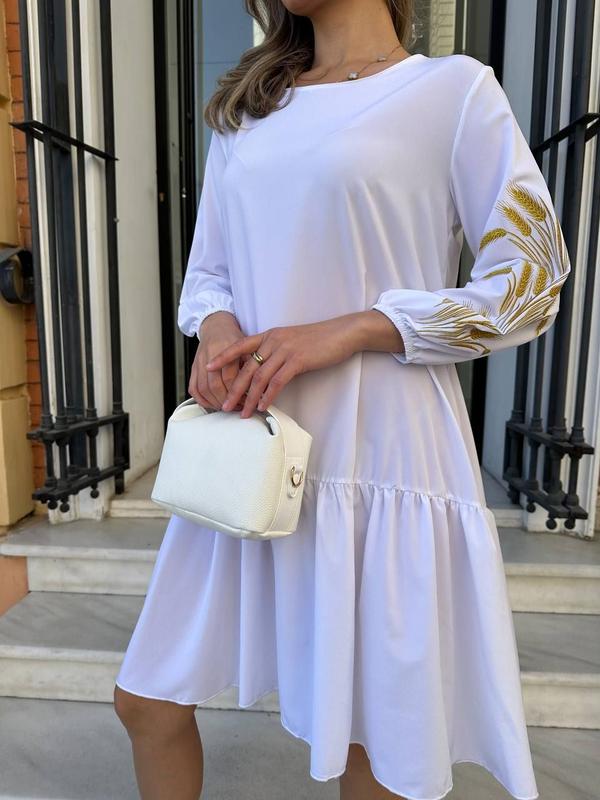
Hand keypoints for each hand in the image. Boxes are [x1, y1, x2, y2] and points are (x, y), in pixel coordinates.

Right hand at [188, 312, 246, 410]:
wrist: (216, 327)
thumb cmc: (233, 338)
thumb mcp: (247, 347)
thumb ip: (252, 364)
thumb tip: (261, 386)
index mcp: (226, 349)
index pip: (230, 377)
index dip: (238, 392)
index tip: (246, 400)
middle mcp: (210, 356)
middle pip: (215, 386)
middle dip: (227, 400)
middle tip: (237, 407)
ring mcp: (199, 362)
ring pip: (203, 389)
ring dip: (215, 402)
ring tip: (226, 407)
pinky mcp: (193, 367)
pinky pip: (193, 388)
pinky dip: (201, 399)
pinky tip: (211, 404)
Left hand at [205, 314, 362, 417]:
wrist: (342, 333)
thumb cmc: (319, 339)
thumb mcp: (292, 341)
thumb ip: (276, 352)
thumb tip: (265, 371)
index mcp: (270, 335)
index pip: (240, 345)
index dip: (223, 357)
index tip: (208, 367)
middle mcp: (273, 340)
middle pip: (246, 367)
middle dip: (233, 389)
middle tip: (224, 406)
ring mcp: (285, 350)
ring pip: (259, 377)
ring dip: (248, 398)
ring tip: (242, 413)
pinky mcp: (297, 360)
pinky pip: (277, 381)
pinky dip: (268, 396)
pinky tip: (263, 407)